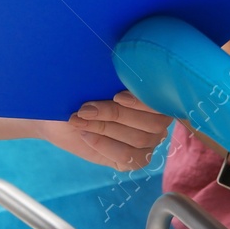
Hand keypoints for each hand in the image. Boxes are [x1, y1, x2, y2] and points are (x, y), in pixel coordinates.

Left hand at [38, 90, 171, 170]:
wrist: (68, 116)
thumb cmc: (87, 93)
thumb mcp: (99, 82)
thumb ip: (112, 79)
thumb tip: (117, 68)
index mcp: (157, 97)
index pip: (160, 102)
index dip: (141, 101)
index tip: (117, 96)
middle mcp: (159, 121)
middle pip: (151, 123)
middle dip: (115, 115)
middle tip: (86, 109)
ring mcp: (149, 143)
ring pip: (138, 139)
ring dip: (104, 128)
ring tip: (80, 120)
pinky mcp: (135, 160)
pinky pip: (127, 156)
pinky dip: (104, 145)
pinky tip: (86, 135)